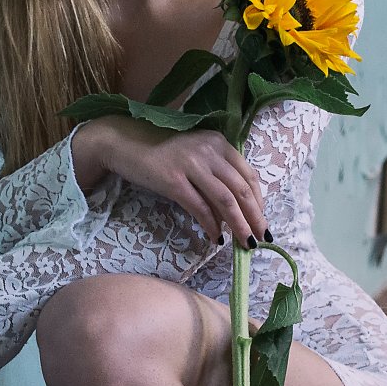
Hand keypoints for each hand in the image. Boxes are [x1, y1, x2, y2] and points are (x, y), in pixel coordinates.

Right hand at [86, 116, 270, 247]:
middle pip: (241, 189)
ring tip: (245, 242)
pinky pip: (199, 207)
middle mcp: (209, 151)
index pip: (249, 175)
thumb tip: (234, 210)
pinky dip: (211, 225)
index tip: (262, 220)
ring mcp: (191, 164)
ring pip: (225, 200)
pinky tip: (215, 238)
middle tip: (261, 239)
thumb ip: (216, 173)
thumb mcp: (195, 154)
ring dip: (239, 225)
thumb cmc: (161, 151)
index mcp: (219, 143)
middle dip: (255, 217)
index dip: (259, 201)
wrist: (124, 143)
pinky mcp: (173, 180)